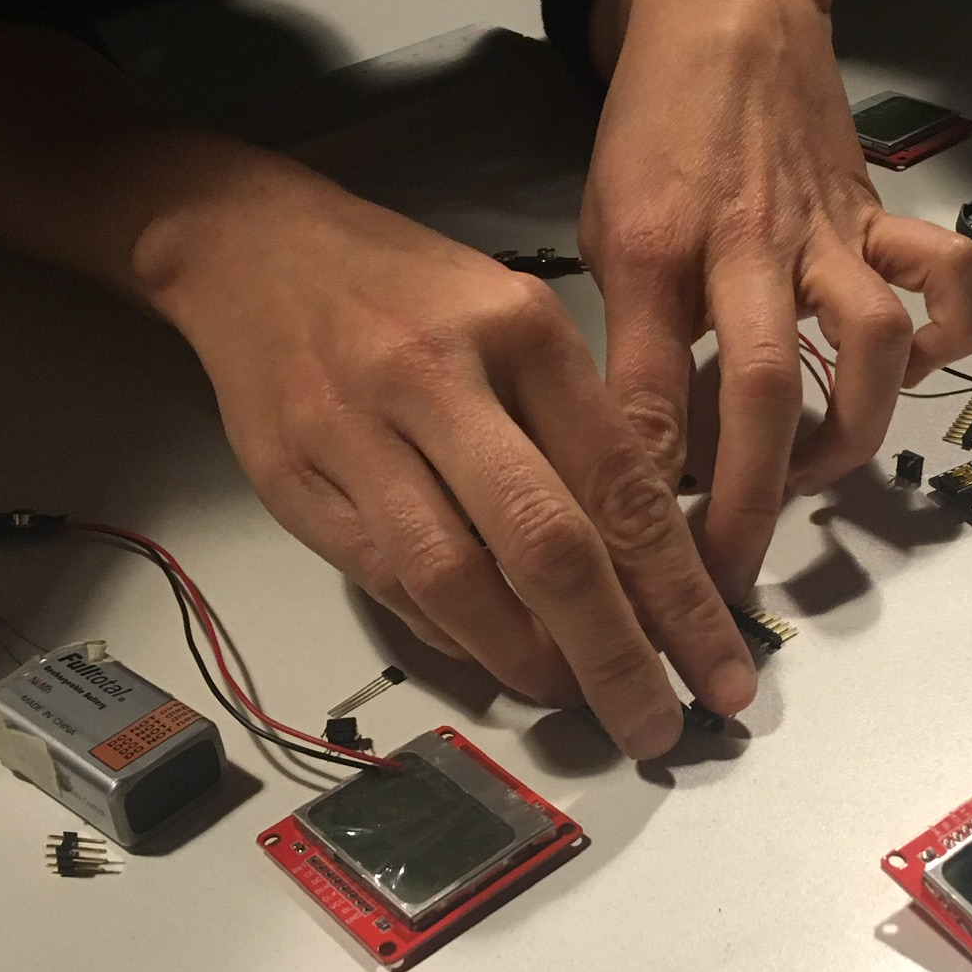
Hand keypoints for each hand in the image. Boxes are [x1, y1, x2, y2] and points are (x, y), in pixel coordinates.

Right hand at [137, 172, 758, 758]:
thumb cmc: (412, 289)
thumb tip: (653, 568)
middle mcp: (437, 379)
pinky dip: (451, 636)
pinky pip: (386, 585)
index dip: (678, 595)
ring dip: (527, 662)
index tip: (719, 670)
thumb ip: (578, 428)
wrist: (252, 247)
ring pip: (454, 582)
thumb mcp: (517, 318)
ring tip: (577, 701)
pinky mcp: (292, 481)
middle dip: (614, 654)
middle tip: (656, 724)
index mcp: (519, 328)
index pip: (621, 484)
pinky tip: (497, 658)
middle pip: (545, 545)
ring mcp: (355, 433)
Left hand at [582, 0, 971, 601]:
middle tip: (730, 575)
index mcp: (654, 251)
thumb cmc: (649, 134)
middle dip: (749, 498)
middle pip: (758, 386)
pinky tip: (909, 374)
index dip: (644, 486)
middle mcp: (745, 246)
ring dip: (852, 427)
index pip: (647, 390)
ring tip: (814, 475)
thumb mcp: (602, 229)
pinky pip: (943, 275)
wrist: (720, 14)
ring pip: (870, 338)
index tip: (637, 565)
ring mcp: (824, 229)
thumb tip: (632, 448)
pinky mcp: (878, 214)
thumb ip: (626, 334)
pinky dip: (946, 335)